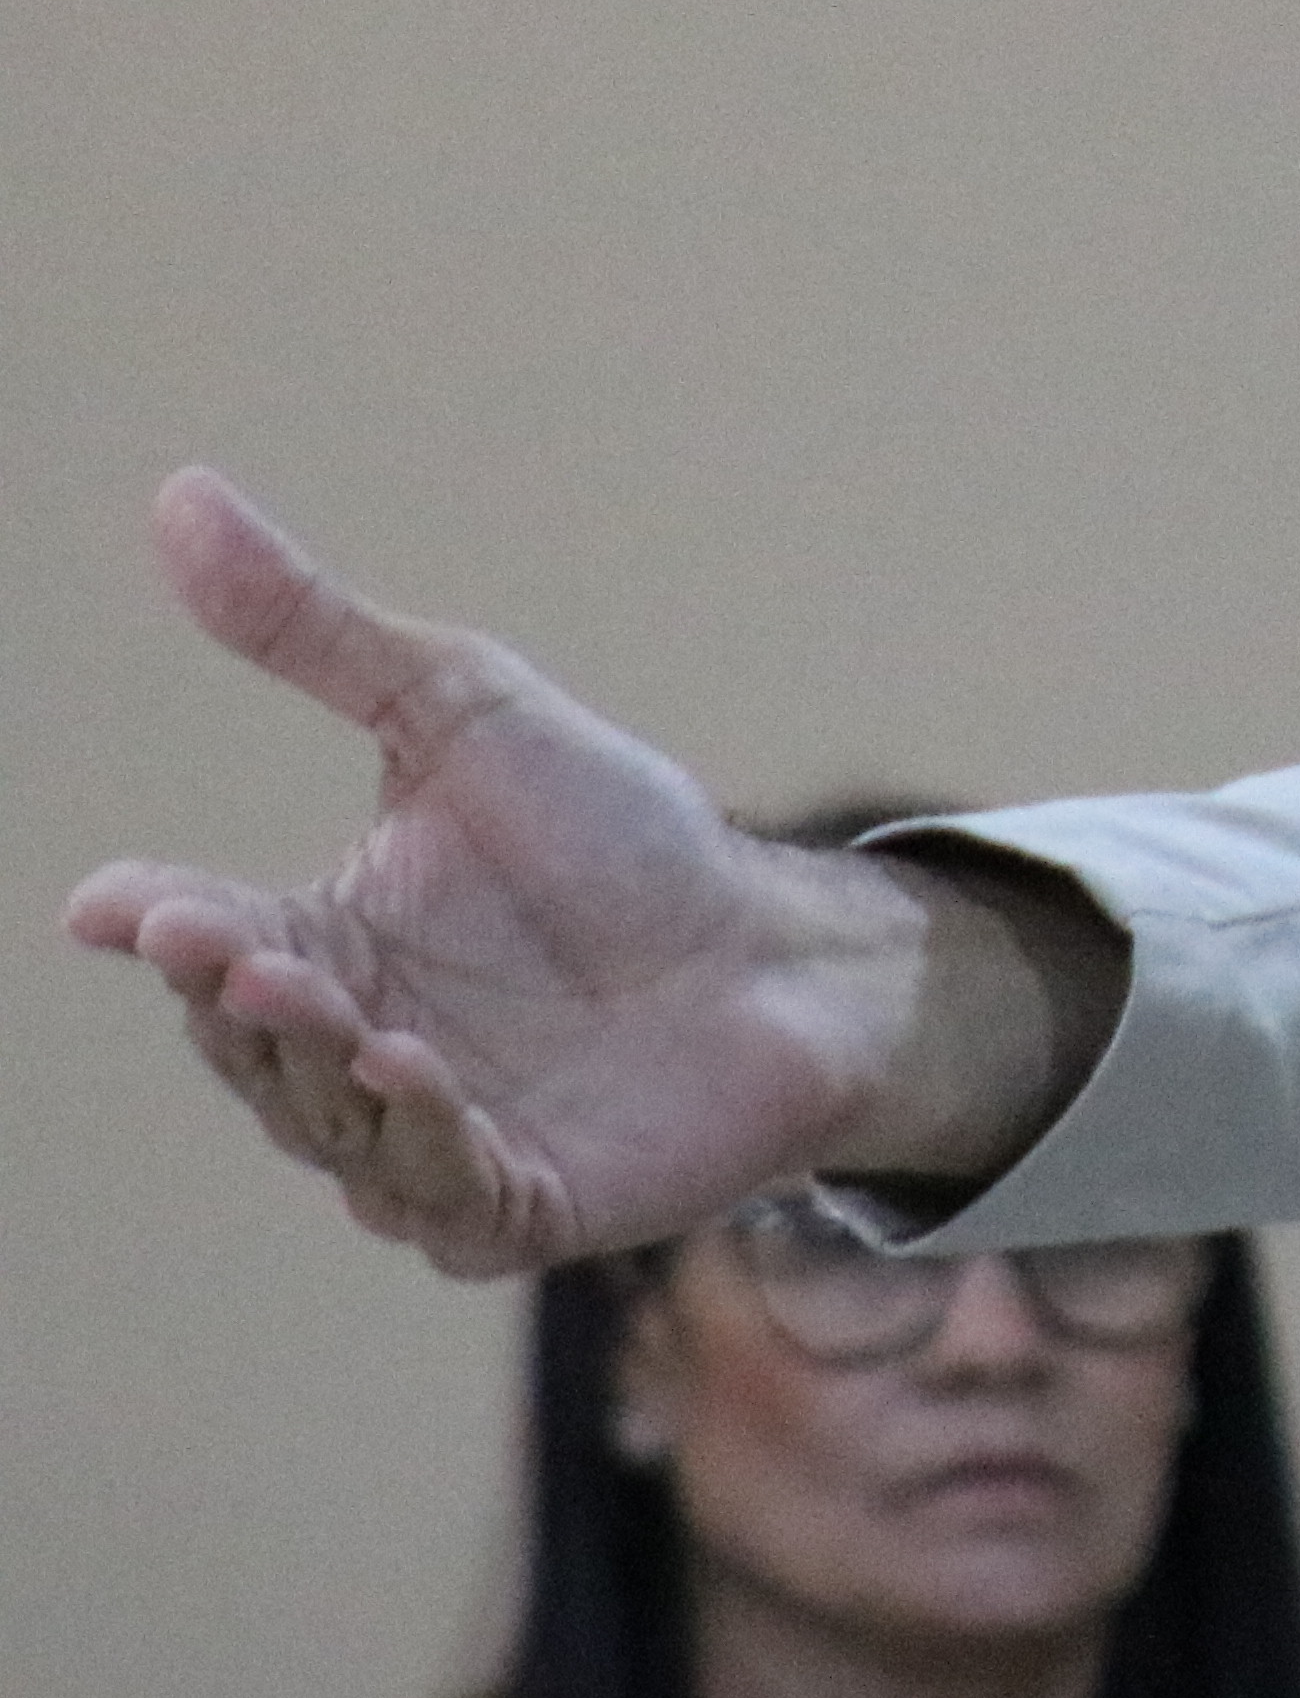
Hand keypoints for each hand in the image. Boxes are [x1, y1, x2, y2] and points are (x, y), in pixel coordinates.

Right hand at [63, 470, 1069, 1274]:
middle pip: (254, 1048)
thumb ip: (315, 631)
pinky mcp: (522, 1204)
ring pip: (333, 1129)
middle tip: (234, 948)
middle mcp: (355, 1050)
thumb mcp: (462, 709)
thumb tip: (176, 492)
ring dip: (323, 1072)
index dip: (162, 928)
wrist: (780, 941)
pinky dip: (425, 1144)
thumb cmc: (620, 836)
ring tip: (336, 1006)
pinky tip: (423, 1077)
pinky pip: (443, 1196)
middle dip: (241, 1002)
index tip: (122, 905)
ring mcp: (433, 1139)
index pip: (203, 944)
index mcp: (322, 944)